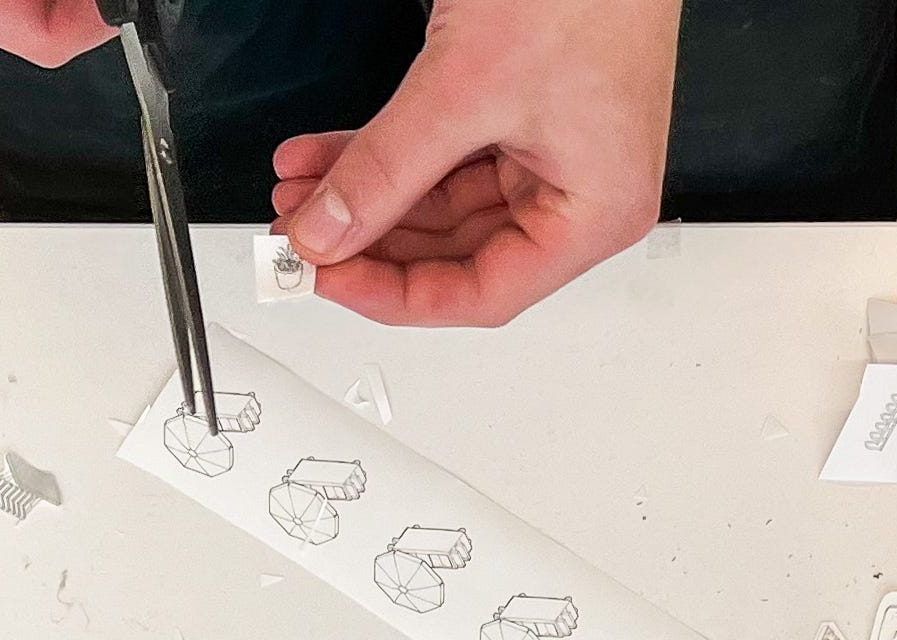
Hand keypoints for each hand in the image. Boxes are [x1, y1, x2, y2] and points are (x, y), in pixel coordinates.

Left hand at [271, 0, 684, 328]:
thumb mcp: (465, 89)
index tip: (327, 277)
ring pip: (440, 206)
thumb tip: (328, 230)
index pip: (483, 292)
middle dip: (370, 241)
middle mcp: (577, 196)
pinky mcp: (519, 116)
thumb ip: (387, 169)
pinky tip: (331, 156)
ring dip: (368, 197)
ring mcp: (548, 155)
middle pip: (457, 254)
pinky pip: (442, 158)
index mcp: (595, 215)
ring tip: (303, 191)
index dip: (396, 294)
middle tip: (301, 234)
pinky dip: (386, 157)